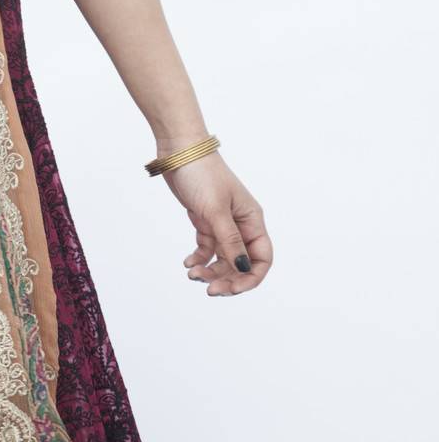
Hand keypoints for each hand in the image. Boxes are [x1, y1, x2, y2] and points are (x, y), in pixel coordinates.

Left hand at [162, 150, 271, 295]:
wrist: (179, 151)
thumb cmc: (202, 174)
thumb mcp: (216, 210)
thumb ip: (229, 240)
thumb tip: (243, 268)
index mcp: (252, 220)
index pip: (262, 258)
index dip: (251, 278)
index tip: (233, 288)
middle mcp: (241, 224)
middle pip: (241, 262)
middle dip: (228, 278)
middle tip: (209, 289)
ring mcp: (222, 223)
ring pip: (222, 258)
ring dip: (210, 271)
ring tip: (192, 274)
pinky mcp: (205, 220)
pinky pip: (207, 248)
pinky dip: (199, 258)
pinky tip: (188, 263)